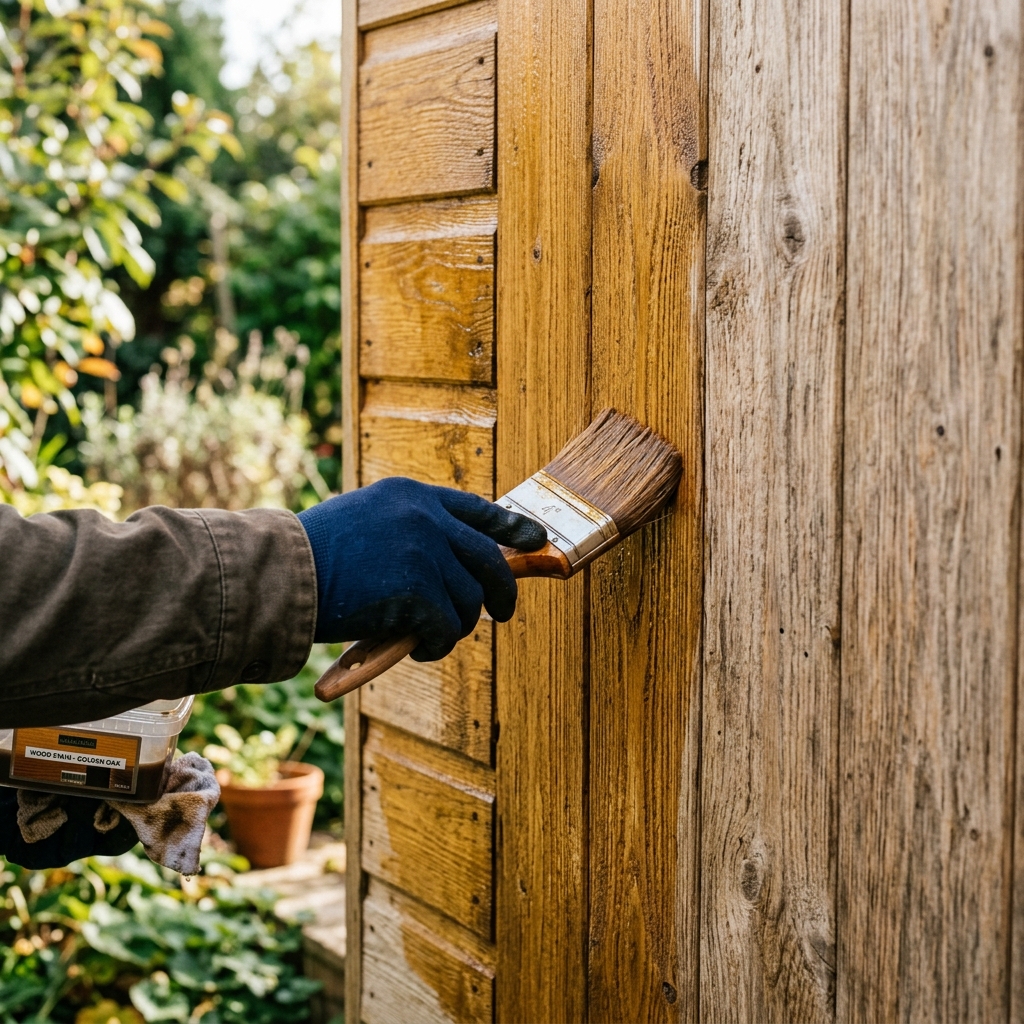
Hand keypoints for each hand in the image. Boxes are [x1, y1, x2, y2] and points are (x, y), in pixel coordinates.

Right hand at [297, 478, 546, 658]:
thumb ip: (410, 533)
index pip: (477, 508)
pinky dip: (438, 646)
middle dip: (502, 591)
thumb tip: (454, 568)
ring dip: (457, 626)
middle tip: (502, 613)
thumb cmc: (311, 557)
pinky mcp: (417, 590)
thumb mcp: (366, 524)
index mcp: (411, 495)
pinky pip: (448, 627)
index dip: (511, 527)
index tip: (535, 540)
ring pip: (470, 600)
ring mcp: (424, 551)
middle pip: (488, 558)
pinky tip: (416, 650)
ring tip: (431, 638)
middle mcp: (424, 516)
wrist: (278, 575)